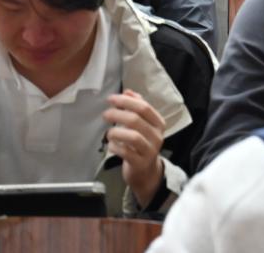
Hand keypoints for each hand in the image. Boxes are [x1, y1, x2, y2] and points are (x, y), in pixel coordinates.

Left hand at [104, 89, 165, 207]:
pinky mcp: (140, 163)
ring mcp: (149, 150)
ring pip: (132, 136)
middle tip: (105, 114)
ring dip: (116, 132)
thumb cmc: (142, 144)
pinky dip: (115, 147)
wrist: (146, 172)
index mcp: (158, 123)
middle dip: (117, 114)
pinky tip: (111, 145)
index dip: (126, 101)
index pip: (144, 107)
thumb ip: (137, 108)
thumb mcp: (144, 125)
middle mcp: (157, 135)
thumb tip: (128, 92)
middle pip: (136, 120)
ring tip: (108, 132)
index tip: (111, 99)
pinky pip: (126, 152)